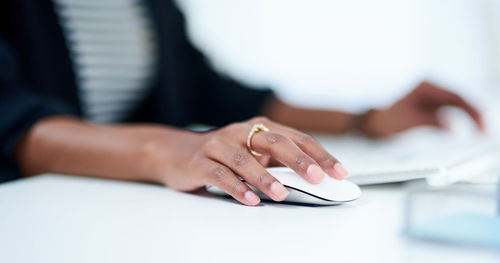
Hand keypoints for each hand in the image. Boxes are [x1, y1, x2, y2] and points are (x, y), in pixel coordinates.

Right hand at [149, 117, 347, 205]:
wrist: (177, 152)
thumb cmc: (223, 154)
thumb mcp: (253, 153)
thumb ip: (278, 162)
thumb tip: (314, 178)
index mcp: (259, 127)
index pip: (296, 138)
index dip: (319, 154)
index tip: (339, 172)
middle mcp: (240, 132)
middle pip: (273, 142)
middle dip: (297, 160)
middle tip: (316, 177)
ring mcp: (218, 145)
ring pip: (244, 160)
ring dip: (264, 178)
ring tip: (282, 193)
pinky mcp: (200, 162)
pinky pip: (220, 175)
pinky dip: (236, 187)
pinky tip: (250, 200)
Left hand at [361, 82, 484, 136]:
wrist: (364, 122)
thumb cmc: (381, 120)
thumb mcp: (407, 122)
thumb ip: (431, 122)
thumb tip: (453, 126)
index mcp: (426, 86)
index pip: (456, 97)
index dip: (473, 112)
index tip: (482, 127)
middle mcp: (429, 88)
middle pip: (459, 100)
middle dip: (474, 115)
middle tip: (486, 133)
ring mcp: (428, 96)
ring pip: (456, 106)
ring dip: (468, 118)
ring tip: (481, 134)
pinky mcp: (427, 106)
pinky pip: (448, 112)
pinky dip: (458, 121)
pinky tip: (466, 132)